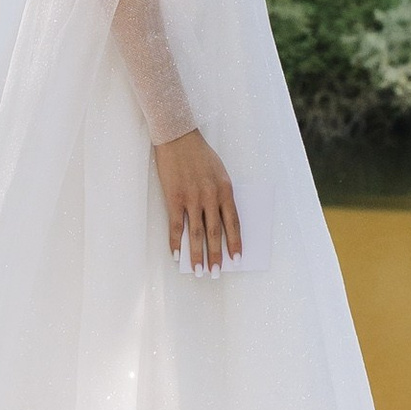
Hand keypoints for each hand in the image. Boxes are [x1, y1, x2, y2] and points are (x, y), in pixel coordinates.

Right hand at [155, 127, 242, 273]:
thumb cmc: (199, 154)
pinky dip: (176, 242)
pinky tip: (177, 255)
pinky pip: (176, 226)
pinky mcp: (174, 198)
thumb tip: (221, 220)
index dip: (235, 242)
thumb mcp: (219, 172)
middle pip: (216, 232)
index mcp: (225, 189)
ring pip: (197, 233)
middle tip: (216, 273)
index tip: (236, 259)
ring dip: (198, 254)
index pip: (233, 222)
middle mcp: (211, 196)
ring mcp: (192, 198)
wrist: (178, 137)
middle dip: (217, 255)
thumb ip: (221, 195)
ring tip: (199, 271)